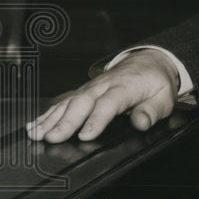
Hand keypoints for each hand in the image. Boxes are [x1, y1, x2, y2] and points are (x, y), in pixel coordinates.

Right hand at [26, 49, 179, 142]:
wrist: (149, 61)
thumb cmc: (156, 82)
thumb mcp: (164, 97)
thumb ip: (152, 110)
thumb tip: (141, 123)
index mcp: (126, 87)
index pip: (109, 103)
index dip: (97, 119)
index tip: (86, 136)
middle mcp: (104, 86)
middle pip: (83, 102)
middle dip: (66, 121)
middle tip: (52, 138)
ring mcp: (91, 87)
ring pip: (68, 101)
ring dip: (51, 118)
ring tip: (35, 133)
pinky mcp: (83, 91)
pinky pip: (63, 101)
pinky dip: (47, 114)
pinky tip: (34, 125)